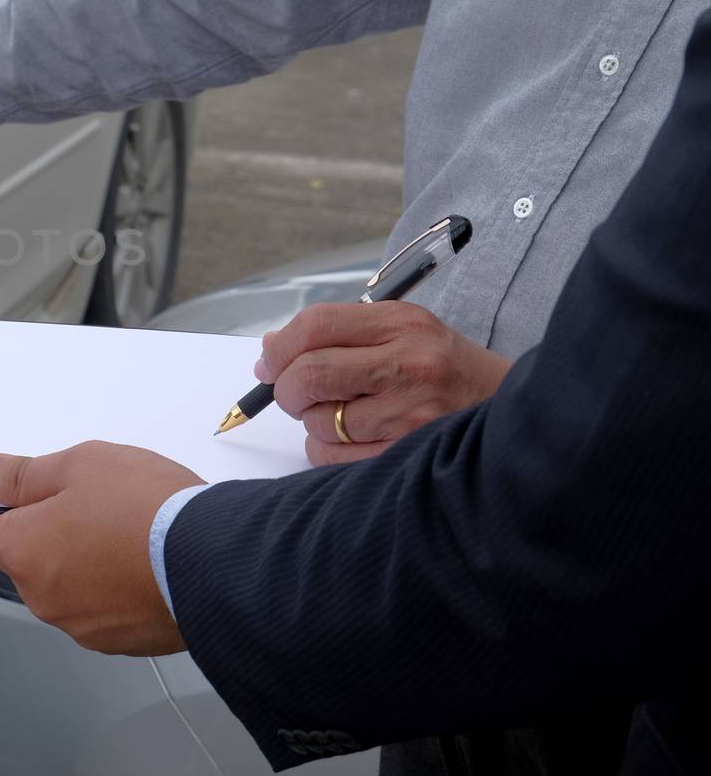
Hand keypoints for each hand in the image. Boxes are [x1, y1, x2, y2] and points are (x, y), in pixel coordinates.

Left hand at [0, 441, 203, 655]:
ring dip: (83, 560)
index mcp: (24, 553)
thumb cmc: (148, 509)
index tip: (12, 494)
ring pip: (67, 585)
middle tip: (91, 501)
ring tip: (125, 528)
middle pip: (27, 561)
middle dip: (48, 532)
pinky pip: (103, 607)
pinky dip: (114, 586)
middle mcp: (44, 599)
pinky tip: (142, 559)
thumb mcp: (77, 466)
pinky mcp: (121, 641)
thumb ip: (19, 474)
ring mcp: (83, 626)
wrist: (217, 560)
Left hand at [257, 302, 512, 465]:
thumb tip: (270, 349)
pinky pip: (332, 457)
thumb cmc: (443, 370)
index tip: (269, 363)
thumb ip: (336, 335)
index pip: (316, 324)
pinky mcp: (408, 454)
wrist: (511, 412)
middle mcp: (408, 363)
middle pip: (309, 373)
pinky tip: (352, 439)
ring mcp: (411, 413)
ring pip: (317, 420)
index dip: (280, 346)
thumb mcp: (400, 332)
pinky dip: (326, 450)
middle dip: (286, 389)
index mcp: (401, 323)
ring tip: (343, 415)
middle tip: (293, 394)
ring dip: (313, 422)